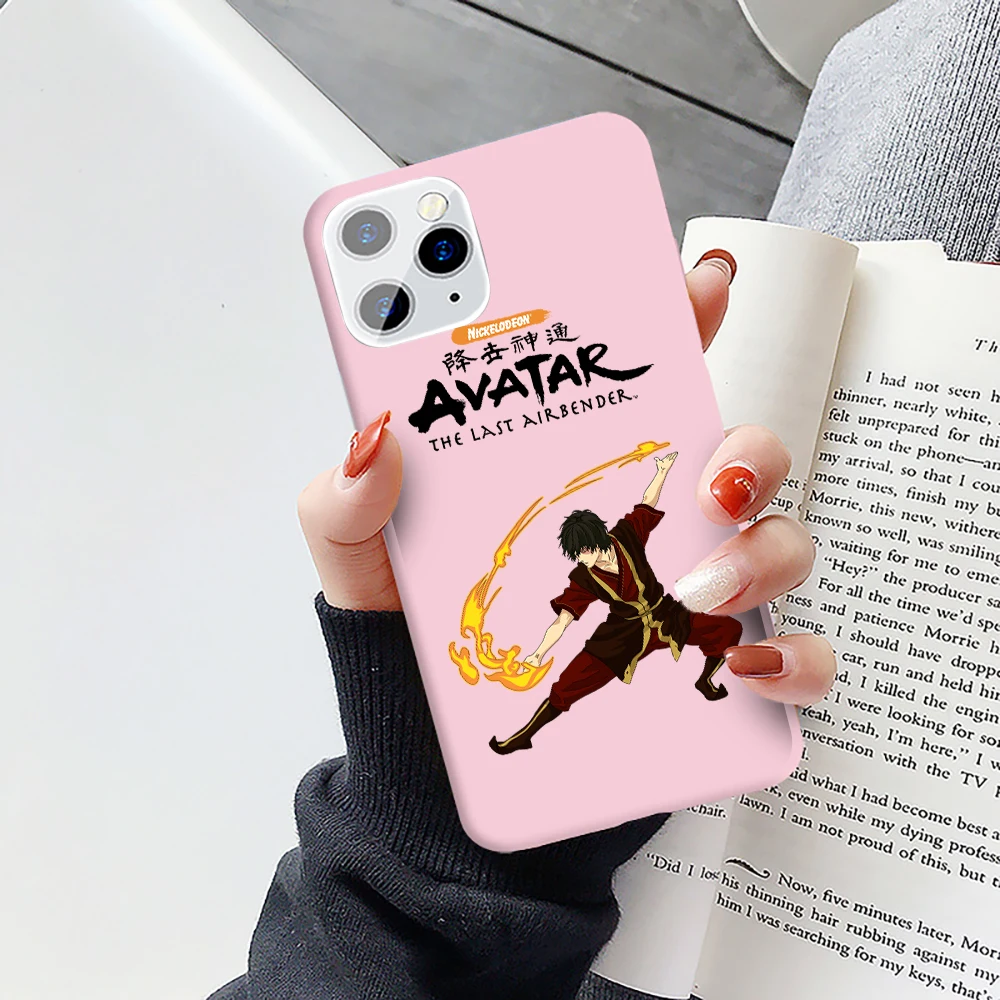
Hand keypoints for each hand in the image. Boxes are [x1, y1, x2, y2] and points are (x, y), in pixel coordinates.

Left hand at [297, 250, 835, 705]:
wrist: (429, 750)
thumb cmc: (407, 636)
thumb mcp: (359, 556)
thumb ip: (347, 498)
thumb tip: (377, 438)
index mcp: (571, 471)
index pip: (639, 381)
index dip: (680, 321)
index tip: (699, 283)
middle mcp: (642, 522)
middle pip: (737, 452)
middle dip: (749, 447)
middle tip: (712, 471)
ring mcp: (682, 592)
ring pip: (775, 541)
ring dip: (763, 550)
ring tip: (702, 581)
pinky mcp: (703, 669)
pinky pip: (790, 655)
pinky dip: (793, 656)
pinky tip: (750, 665)